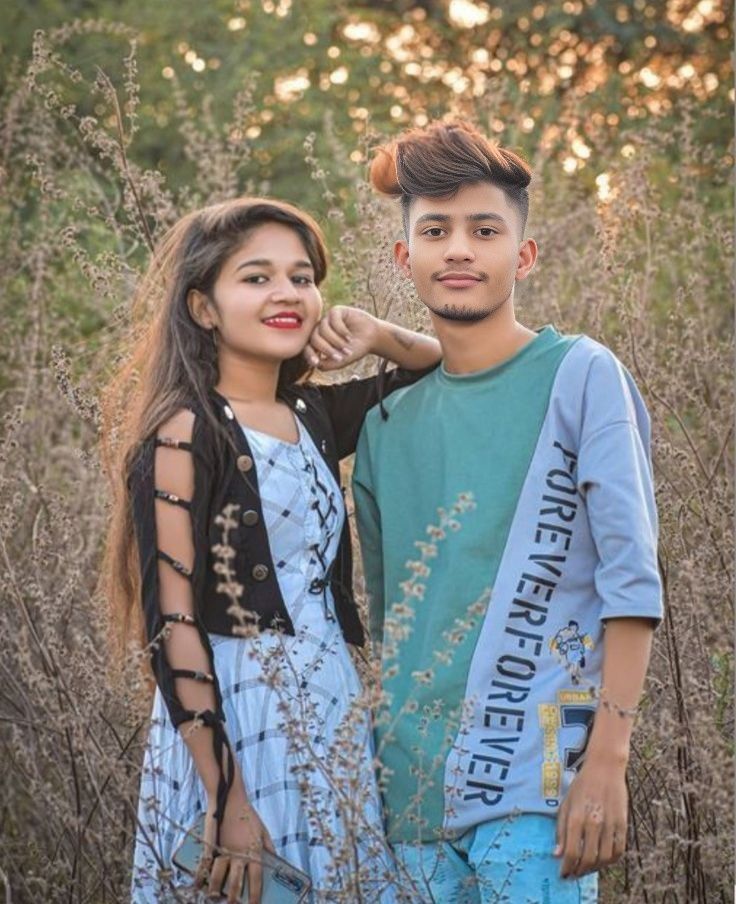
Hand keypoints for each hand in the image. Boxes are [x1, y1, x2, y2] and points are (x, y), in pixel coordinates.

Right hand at [195, 788, 275, 902]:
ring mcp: (223, 850)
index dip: (254, 896)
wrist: (230, 799)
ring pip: (218, 877)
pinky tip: (197, 886)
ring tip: (214, 898)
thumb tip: (276, 862)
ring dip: (215, 891)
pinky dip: (199, 877)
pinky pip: (204, 865)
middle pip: (235, 883)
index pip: (256, 879)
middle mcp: (238, 853)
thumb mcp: (263, 831)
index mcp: (253, 851)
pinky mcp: (210, 845)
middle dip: (233, 899)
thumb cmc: (248, 815)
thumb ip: (269, 848)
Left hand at [305, 306, 378, 370]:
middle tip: (340, 357)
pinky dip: (341, 330)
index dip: (310, 355)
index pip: (307, 347)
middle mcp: (320, 330)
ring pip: (322, 330)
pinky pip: (332, 320)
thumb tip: (315, 364)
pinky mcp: (336, 311)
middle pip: (314, 339)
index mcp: (318, 342)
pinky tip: (349, 336)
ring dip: (336, 341)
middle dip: (327, 350)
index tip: (316, 362)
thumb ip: (327, 365)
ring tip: (347, 347)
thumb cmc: (356, 349)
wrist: (372, 338)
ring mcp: (327, 320)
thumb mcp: (341, 361)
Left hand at [555, 754, 627, 877]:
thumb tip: (557, 854)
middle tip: (574, 874)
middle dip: (579, 871)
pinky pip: (619, 851)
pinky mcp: (623, 824)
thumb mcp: (566, 804)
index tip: (563, 874)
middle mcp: (594, 823)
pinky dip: (610, 860)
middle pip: (588, 859)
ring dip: (594, 868)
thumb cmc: (581, 786)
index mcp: (576, 817)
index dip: (567, 867)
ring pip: (604, 858)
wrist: (604, 769)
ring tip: (586, 868)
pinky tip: (602, 860)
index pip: (572, 852)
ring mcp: (610, 824)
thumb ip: (561, 829)